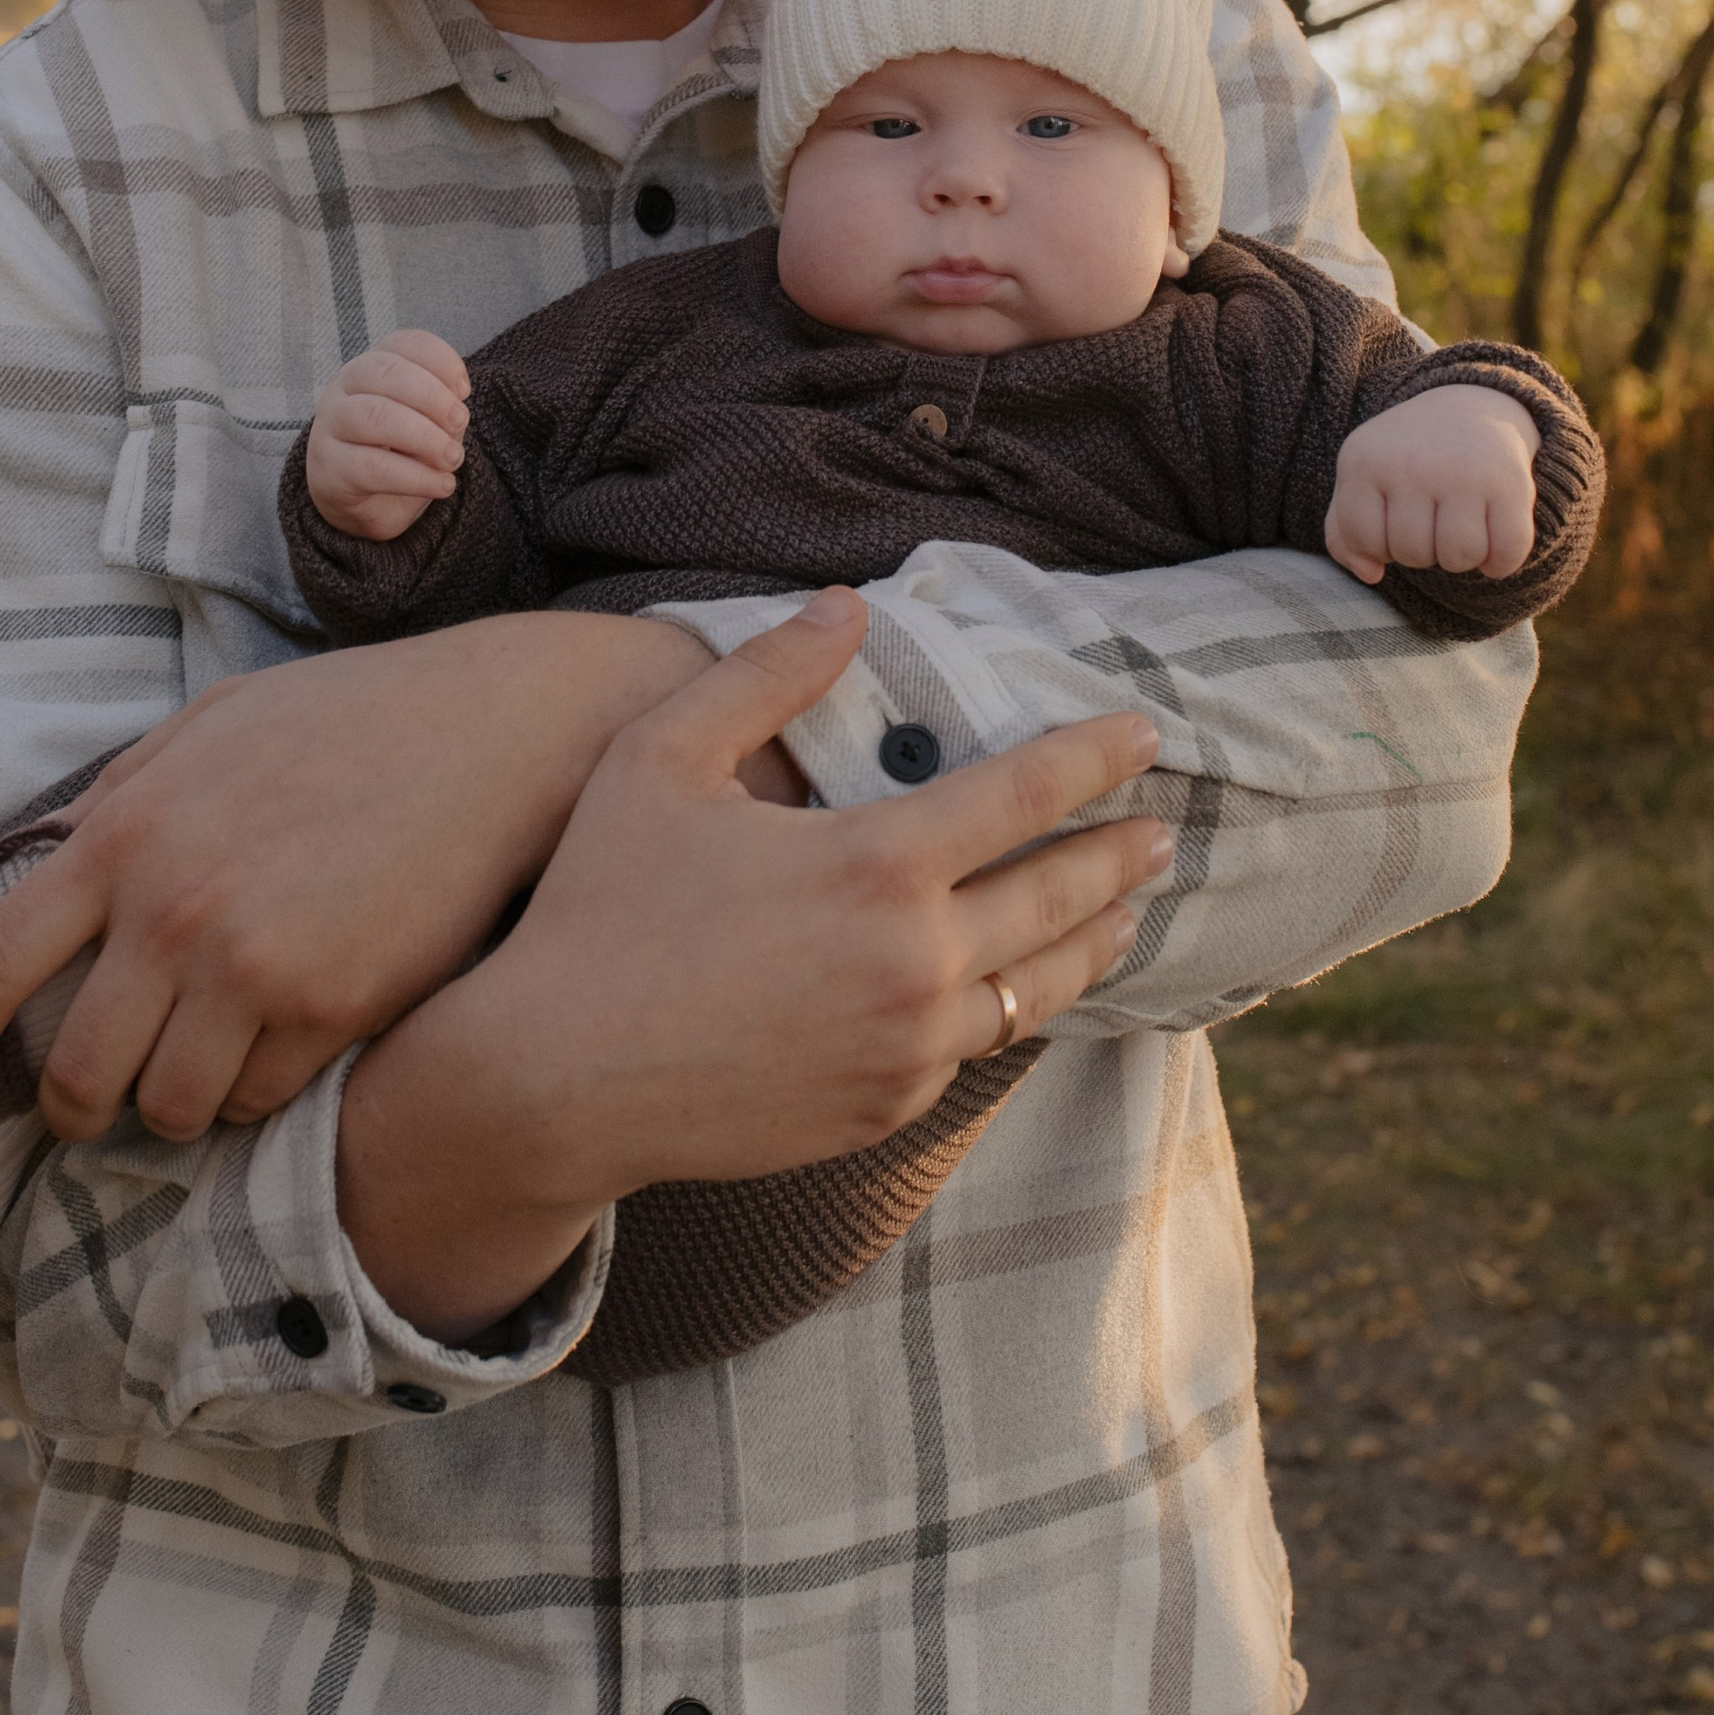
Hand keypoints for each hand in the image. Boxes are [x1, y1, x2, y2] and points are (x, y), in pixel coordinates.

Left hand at [0, 615, 712, 1142]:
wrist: (494, 733)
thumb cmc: (347, 720)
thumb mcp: (209, 729)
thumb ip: (118, 801)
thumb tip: (41, 866)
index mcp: (121, 834)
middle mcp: (173, 912)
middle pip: (72, 1074)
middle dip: (69, 1109)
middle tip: (90, 1105)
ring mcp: (253, 968)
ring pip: (166, 1110)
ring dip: (168, 1109)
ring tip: (195, 1074)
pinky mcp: (333, 1010)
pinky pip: (257, 1102)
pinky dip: (252, 1094)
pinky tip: (280, 1047)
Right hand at [303, 330, 471, 539]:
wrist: (364, 505)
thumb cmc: (400, 454)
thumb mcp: (429, 424)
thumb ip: (441, 411)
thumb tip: (454, 412)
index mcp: (372, 366)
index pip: (403, 344)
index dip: (440, 360)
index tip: (464, 390)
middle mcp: (344, 387)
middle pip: (385, 372)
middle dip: (432, 395)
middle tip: (461, 421)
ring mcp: (330, 425)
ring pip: (374, 414)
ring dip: (424, 435)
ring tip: (453, 458)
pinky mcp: (329, 467)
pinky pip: (372, 466)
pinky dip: (415, 476)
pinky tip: (442, 485)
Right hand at [339, 590, 1168, 1339]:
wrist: (553, 1082)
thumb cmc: (597, 905)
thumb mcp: (660, 759)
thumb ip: (765, 674)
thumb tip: (847, 607)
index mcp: (876, 863)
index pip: (1026, 794)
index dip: (1094, 757)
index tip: (1143, 734)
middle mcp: (916, 960)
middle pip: (1058, 896)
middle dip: (1118, 854)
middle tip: (1159, 829)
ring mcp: (908, 1046)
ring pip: (1038, 987)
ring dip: (1094, 941)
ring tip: (1127, 913)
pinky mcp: (884, 1107)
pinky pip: (977, 1049)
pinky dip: (1016, 1008)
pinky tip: (1023, 990)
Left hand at [1326, 383, 1539, 585]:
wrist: (1470, 408)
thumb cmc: (1407, 459)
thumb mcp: (1362, 480)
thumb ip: (1345, 533)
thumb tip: (1370, 574)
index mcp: (1364, 461)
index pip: (1363, 540)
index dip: (1379, 545)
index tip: (1393, 521)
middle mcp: (1412, 463)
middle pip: (1413, 554)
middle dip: (1422, 551)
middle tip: (1432, 521)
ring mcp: (1463, 472)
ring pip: (1458, 557)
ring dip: (1461, 558)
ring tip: (1459, 530)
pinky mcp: (1510, 482)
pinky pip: (1507, 551)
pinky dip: (1501, 564)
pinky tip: (1493, 544)